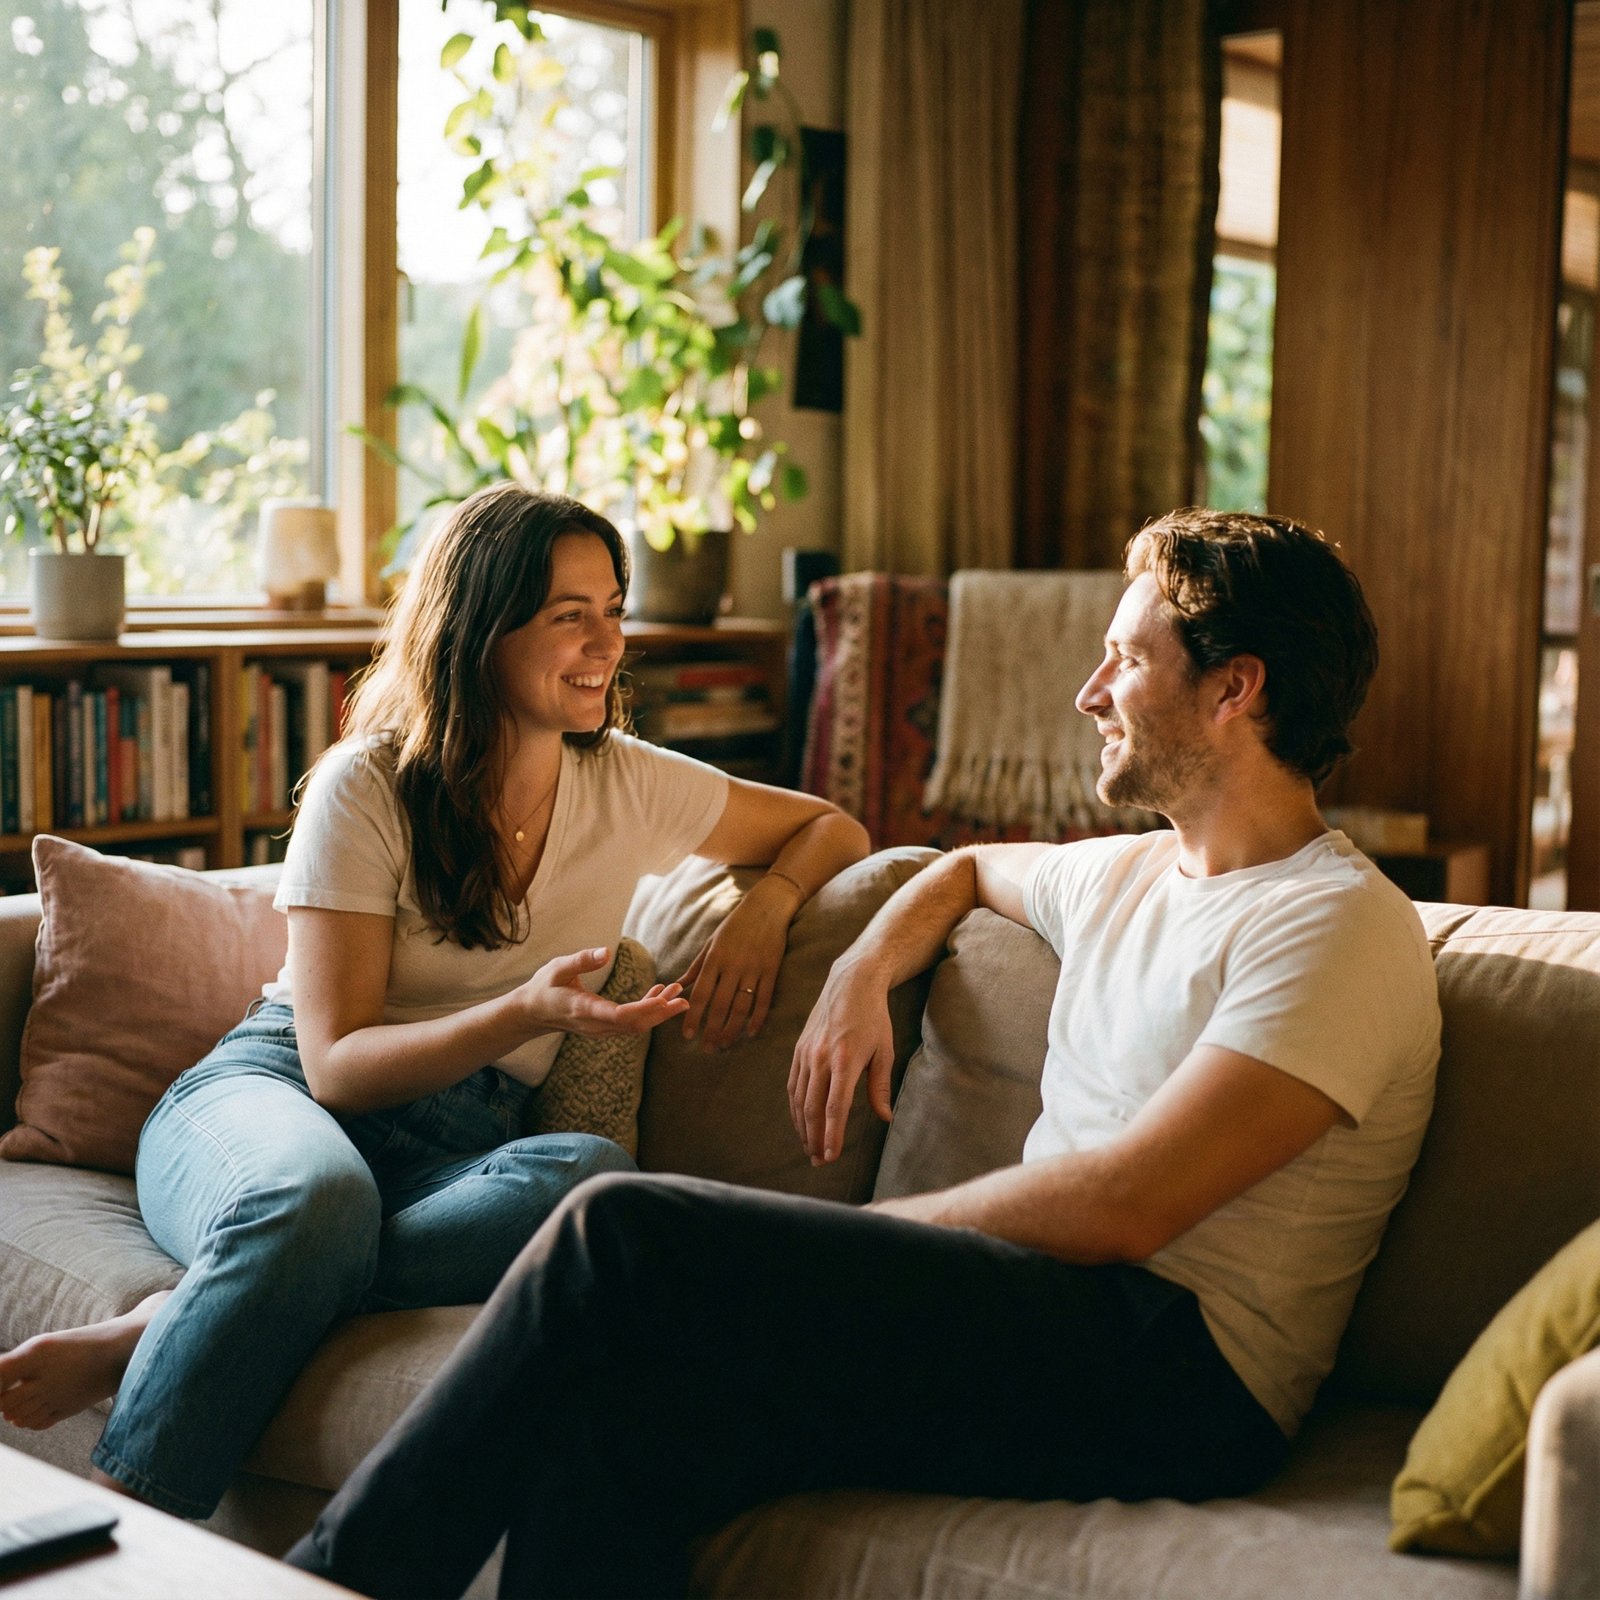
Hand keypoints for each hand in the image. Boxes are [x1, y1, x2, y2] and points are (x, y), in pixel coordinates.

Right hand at [520, 947, 687, 1038]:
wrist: (532, 1013)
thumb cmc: (544, 987)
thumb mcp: (558, 968)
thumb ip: (581, 960)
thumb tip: (606, 951)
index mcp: (583, 1009)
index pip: (618, 1015)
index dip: (643, 1009)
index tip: (664, 1001)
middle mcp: (595, 1025)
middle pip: (634, 1025)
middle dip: (661, 1012)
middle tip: (684, 999)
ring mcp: (600, 1029)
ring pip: (635, 1026)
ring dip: (658, 1012)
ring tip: (678, 994)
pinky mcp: (604, 1027)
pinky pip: (630, 1023)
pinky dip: (647, 1011)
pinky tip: (659, 995)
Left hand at [677, 880, 793, 1051]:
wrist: (766, 908)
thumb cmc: (734, 926)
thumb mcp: (711, 943)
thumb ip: (696, 967)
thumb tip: (677, 984)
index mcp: (715, 959)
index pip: (701, 994)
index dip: (693, 1017)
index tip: (687, 1035)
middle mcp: (733, 966)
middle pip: (721, 1005)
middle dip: (712, 1029)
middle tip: (707, 1048)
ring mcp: (753, 969)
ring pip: (741, 1006)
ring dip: (732, 1029)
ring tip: (725, 1044)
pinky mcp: (771, 971)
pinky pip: (764, 1000)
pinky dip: (758, 1018)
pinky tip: (751, 1032)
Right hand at [788, 963, 894, 1164]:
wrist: (850, 983)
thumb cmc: (873, 1018)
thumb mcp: (884, 1050)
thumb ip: (880, 1086)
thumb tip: (885, 1118)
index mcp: (845, 1060)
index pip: (835, 1108)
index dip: (832, 1136)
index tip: (831, 1156)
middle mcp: (820, 1058)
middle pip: (812, 1108)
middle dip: (814, 1139)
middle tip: (819, 1161)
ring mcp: (806, 1053)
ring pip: (798, 1099)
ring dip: (802, 1127)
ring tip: (809, 1148)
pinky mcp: (798, 1049)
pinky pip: (792, 1084)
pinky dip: (795, 1107)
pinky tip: (801, 1121)